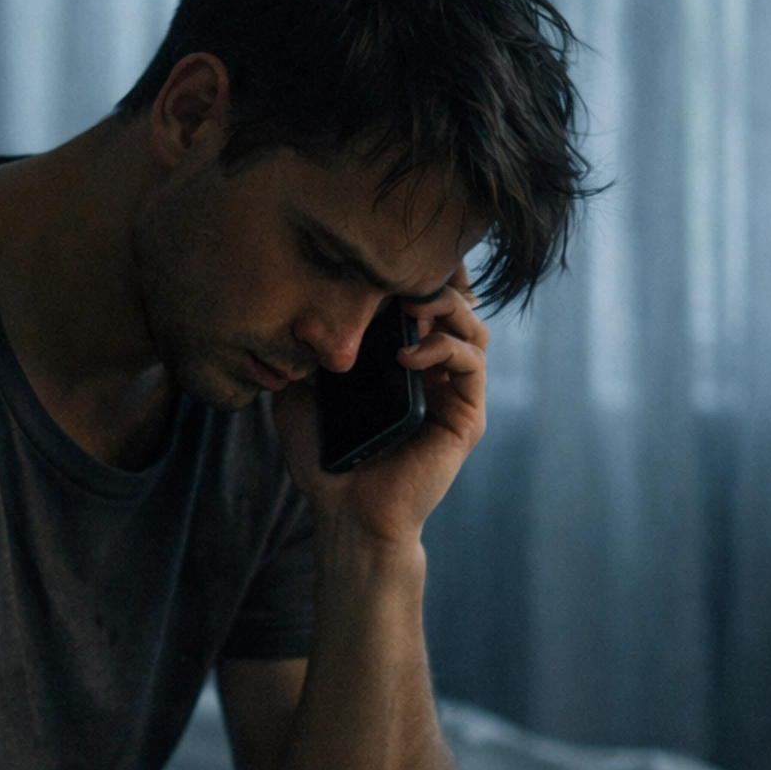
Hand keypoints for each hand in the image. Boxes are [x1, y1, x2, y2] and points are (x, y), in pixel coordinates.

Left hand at [270, 266, 489, 547]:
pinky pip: (472, 365)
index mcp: (402, 358)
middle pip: (455, 303)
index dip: (414, 273)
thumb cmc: (324, 455)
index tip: (383, 257)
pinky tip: (406, 355)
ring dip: (445, 306)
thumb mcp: (302, 392)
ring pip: (472, 327)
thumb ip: (307, 351)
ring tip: (408, 307)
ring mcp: (454, 391)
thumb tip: (298, 306)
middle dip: (432, 280)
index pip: (422, 300)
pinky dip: (444, 347)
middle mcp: (434, 369)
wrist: (346, 512)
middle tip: (398, 280)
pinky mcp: (466, 415)